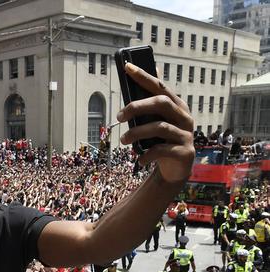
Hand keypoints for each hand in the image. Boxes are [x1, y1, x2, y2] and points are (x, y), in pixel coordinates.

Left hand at [117, 62, 193, 181]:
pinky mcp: (185, 152)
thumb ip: (148, 107)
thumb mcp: (155, 123)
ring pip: (159, 127)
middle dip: (137, 107)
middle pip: (161, 103)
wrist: (175, 169)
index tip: (127, 67)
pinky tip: (139, 159)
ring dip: (136, 133)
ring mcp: (186, 135)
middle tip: (119, 116)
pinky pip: (161, 150)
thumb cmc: (162, 141)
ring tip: (123, 140)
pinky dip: (146, 154)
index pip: (159, 86)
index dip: (144, 76)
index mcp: (177, 106)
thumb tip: (136, 82)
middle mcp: (184, 117)